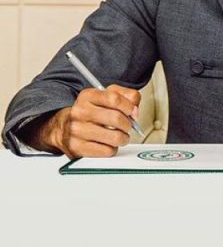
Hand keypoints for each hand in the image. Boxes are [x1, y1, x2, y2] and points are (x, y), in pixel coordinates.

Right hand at [25, 85, 140, 157]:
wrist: (63, 128)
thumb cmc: (92, 112)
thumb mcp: (107, 96)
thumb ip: (127, 96)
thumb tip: (135, 111)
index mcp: (87, 96)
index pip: (114, 98)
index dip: (129, 106)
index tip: (132, 112)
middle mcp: (79, 112)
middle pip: (117, 119)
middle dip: (128, 125)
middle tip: (126, 126)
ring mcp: (76, 130)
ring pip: (115, 137)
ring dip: (123, 138)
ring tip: (119, 136)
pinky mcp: (77, 147)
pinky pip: (107, 151)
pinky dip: (112, 149)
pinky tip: (108, 144)